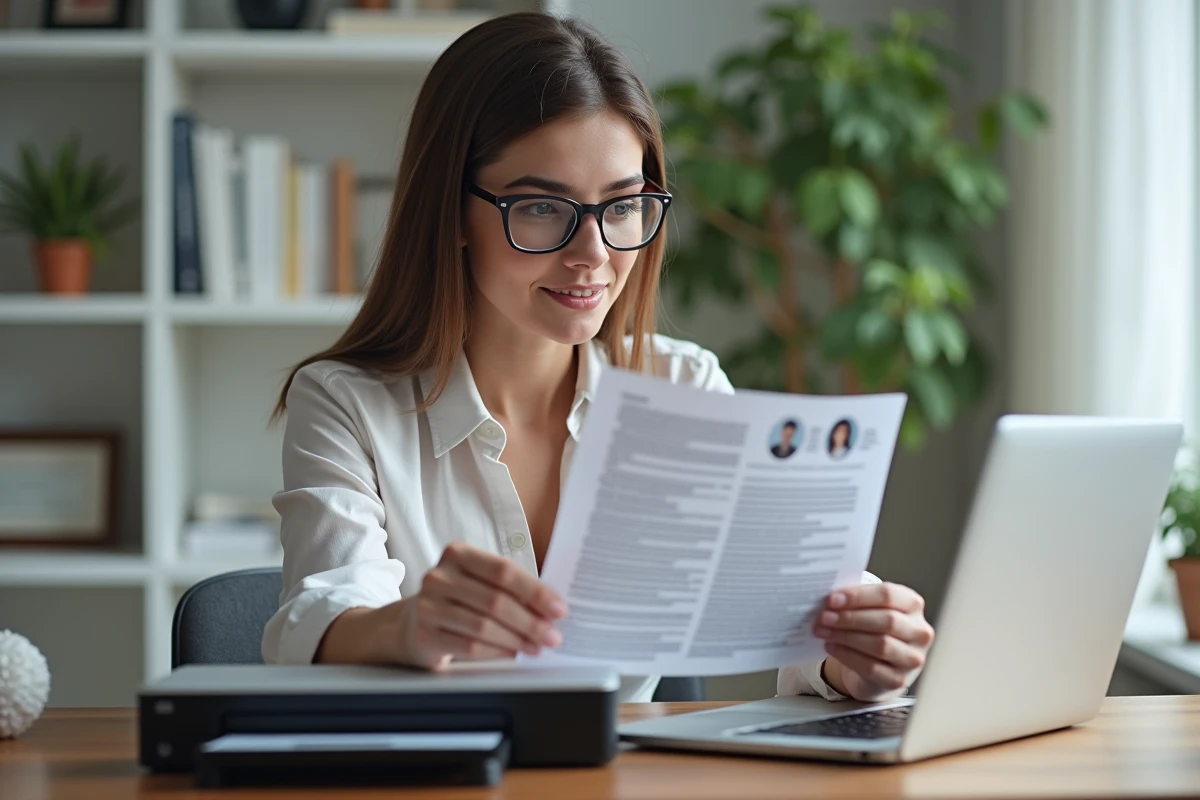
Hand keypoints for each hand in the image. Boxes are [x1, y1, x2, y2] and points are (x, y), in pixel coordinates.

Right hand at [392, 542, 567, 668]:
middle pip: (495, 601)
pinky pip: (469, 646)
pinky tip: (513, 653)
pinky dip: (497, 651)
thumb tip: (551, 608)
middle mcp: (439, 576)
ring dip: (517, 639)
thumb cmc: (457, 598)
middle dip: (530, 622)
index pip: (503, 571)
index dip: (535, 591)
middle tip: (553, 635)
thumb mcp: (478, 581)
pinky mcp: (425, 635)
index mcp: (457, 553)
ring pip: (483, 626)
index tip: (558, 609)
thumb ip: (510, 588)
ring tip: (536, 646)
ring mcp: (428, 606)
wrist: (412, 622)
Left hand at [813, 582, 933, 702]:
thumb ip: (856, 601)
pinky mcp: (899, 679)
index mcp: (913, 604)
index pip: (888, 595)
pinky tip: (832, 647)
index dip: (859, 596)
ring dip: (847, 637)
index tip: (833, 599)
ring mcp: (913, 658)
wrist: (880, 663)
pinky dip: (847, 655)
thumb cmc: (874, 629)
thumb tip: (830, 599)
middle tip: (825, 617)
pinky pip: (871, 667)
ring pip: (880, 645)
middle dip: (851, 618)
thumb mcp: (870, 608)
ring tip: (825, 631)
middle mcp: (919, 631)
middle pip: (887, 620)